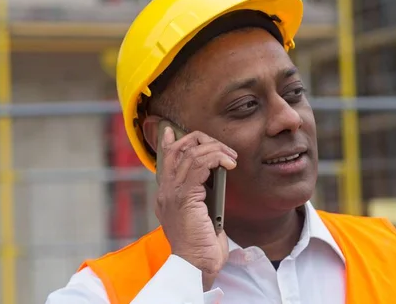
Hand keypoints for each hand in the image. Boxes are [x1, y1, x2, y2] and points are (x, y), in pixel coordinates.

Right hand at [155, 126, 237, 290]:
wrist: (196, 264)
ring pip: (190, 153)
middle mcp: (166, 191)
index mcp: (167, 195)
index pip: (164, 161)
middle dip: (201, 140)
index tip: (171, 131)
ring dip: (215, 149)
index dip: (168, 143)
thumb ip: (201, 196)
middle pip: (178, 150)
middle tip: (223, 148)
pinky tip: (229, 164)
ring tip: (231, 157)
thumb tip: (215, 179)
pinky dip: (216, 158)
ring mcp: (172, 193)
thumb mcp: (201, 214)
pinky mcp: (184, 196)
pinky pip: (199, 165)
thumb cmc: (201, 245)